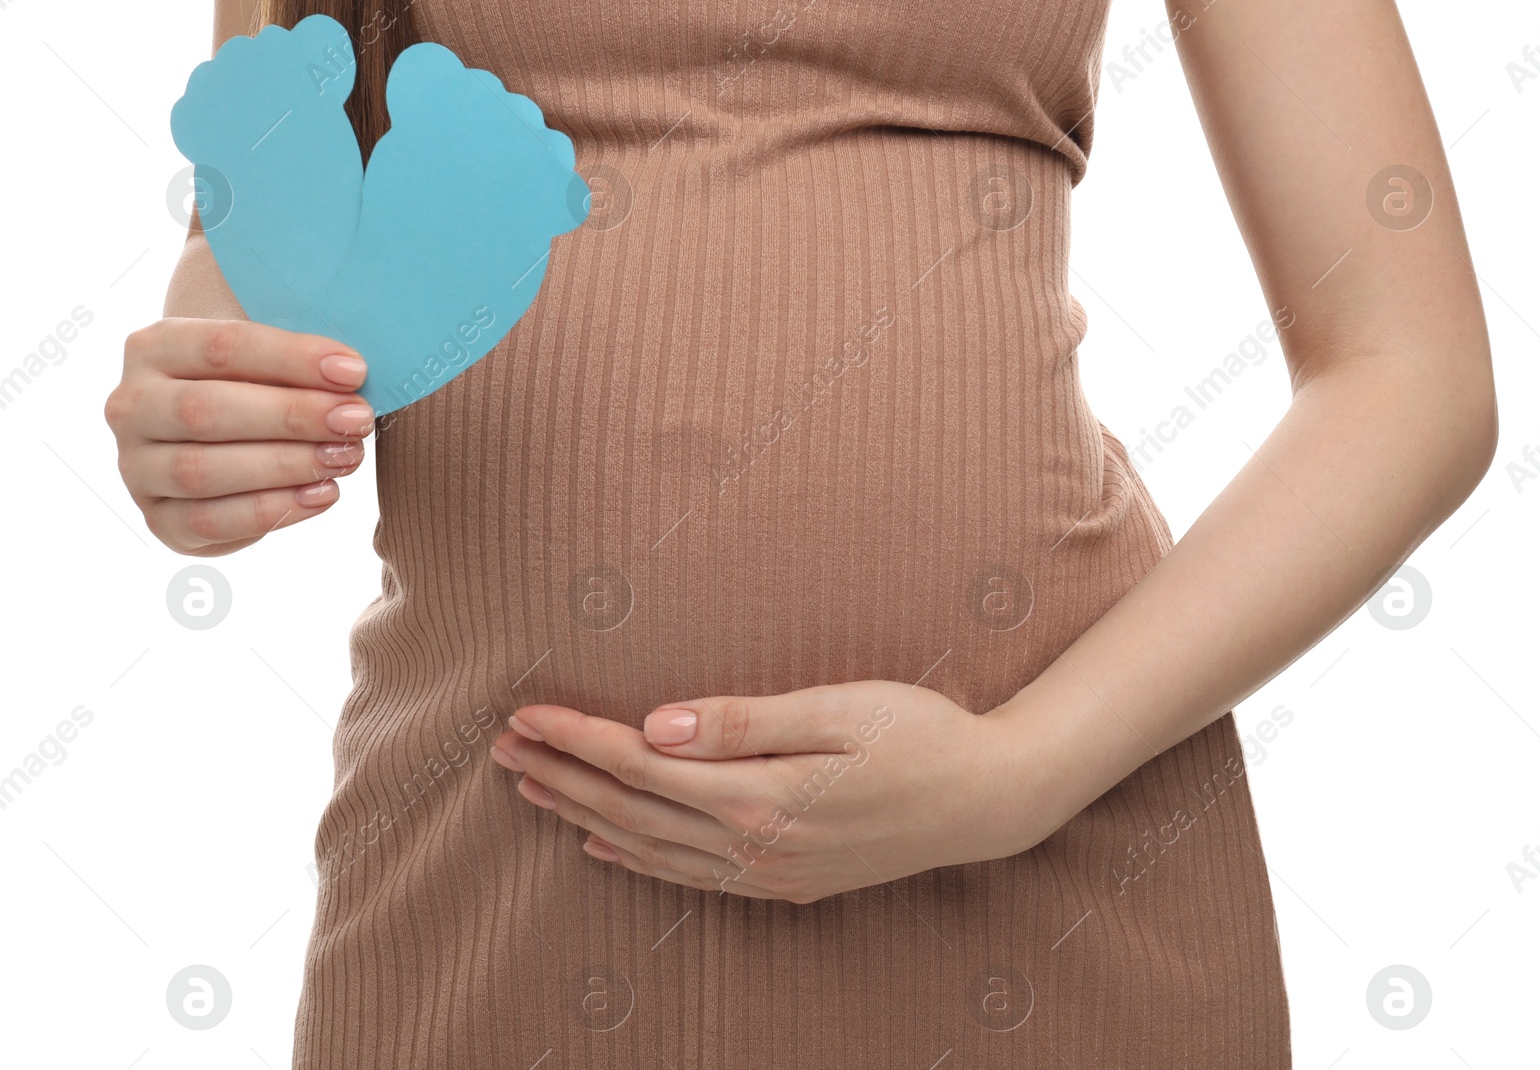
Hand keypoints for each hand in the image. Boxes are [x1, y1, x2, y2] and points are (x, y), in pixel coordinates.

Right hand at [104, 317, 373, 554]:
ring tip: (346, 457)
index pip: (221, 346)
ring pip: (203, 470)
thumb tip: (352, 370)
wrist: (218, 438)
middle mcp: (131, 406)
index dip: (292, 358)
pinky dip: (274, 509)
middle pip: (206, 410)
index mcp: (153, 347)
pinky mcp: (160, 520)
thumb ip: (296, 356)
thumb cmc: (257, 384)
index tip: (354, 371)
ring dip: (286, 464)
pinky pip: (211, 520)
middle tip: (356, 419)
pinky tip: (324, 493)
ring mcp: (137, 467)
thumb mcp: (266, 355)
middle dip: (292, 415)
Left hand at [490, 680, 1060, 903]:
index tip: (525, 713)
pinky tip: (607, 849)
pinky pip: (689, 878)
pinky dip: (637, 862)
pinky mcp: (785, 882)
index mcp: (757, 797)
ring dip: (584, 818)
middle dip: (561, 777)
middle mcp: (752, 846)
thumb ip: (741, 721)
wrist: (986, 800)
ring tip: (532, 791)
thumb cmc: (919, 734)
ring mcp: (767, 873)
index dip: (577, 738)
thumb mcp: (836, 709)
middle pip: (630, 811)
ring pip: (649, 850)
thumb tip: (654, 724)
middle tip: (502, 748)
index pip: (639, 766)